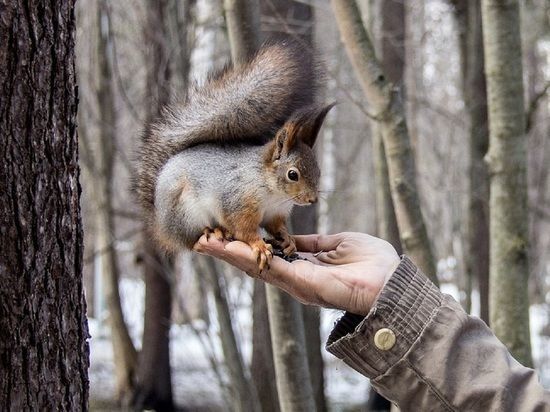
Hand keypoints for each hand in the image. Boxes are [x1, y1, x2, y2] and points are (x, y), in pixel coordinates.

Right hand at [194, 232, 399, 315]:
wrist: (392, 283)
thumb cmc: (372, 264)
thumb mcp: (337, 243)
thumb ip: (312, 243)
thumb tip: (292, 239)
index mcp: (304, 266)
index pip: (267, 254)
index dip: (246, 244)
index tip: (225, 232)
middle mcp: (295, 277)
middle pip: (255, 262)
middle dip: (228, 251)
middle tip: (203, 239)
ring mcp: (297, 283)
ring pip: (256, 267)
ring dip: (230, 255)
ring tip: (206, 242)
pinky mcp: (303, 284)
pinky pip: (271, 269)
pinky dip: (249, 259)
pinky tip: (230, 249)